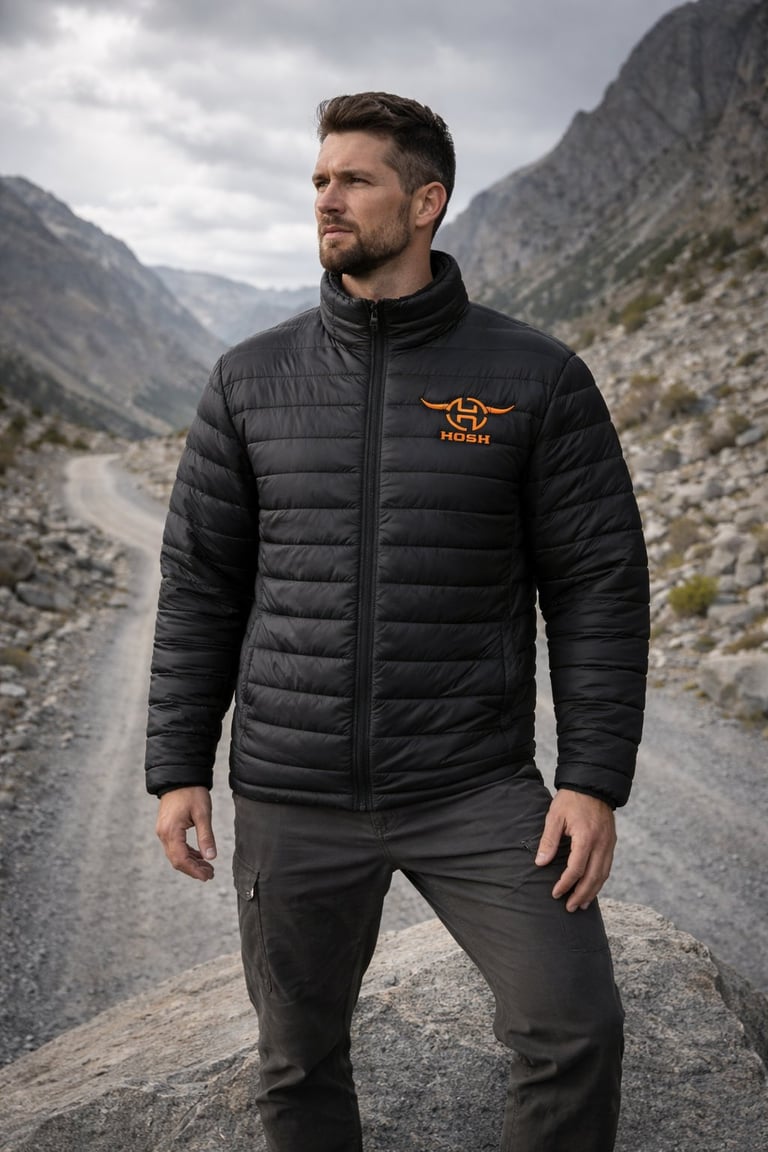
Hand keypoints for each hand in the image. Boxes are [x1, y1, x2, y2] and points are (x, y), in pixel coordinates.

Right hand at [156, 786, 216, 881]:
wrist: (180, 776)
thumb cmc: (192, 792)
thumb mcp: (203, 814)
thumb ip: (206, 837)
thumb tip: (211, 857)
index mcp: (171, 831)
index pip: (181, 859)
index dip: (194, 871)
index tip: (207, 876)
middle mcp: (163, 834)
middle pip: (176, 860)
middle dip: (193, 869)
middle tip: (210, 874)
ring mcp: (163, 831)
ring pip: (176, 854)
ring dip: (191, 862)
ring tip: (208, 867)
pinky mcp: (166, 828)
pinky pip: (175, 846)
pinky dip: (187, 853)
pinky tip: (200, 856)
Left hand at [534, 789, 615, 911]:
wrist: (592, 784)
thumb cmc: (570, 800)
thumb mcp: (555, 816)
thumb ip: (549, 840)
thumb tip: (541, 863)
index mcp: (586, 837)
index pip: (576, 869)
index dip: (565, 884)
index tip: (555, 893)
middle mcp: (601, 844)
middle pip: (593, 877)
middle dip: (581, 895)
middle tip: (570, 908)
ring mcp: (609, 844)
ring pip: (603, 875)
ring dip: (592, 892)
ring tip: (582, 905)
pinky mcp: (611, 842)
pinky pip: (607, 867)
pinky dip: (600, 880)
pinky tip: (592, 888)